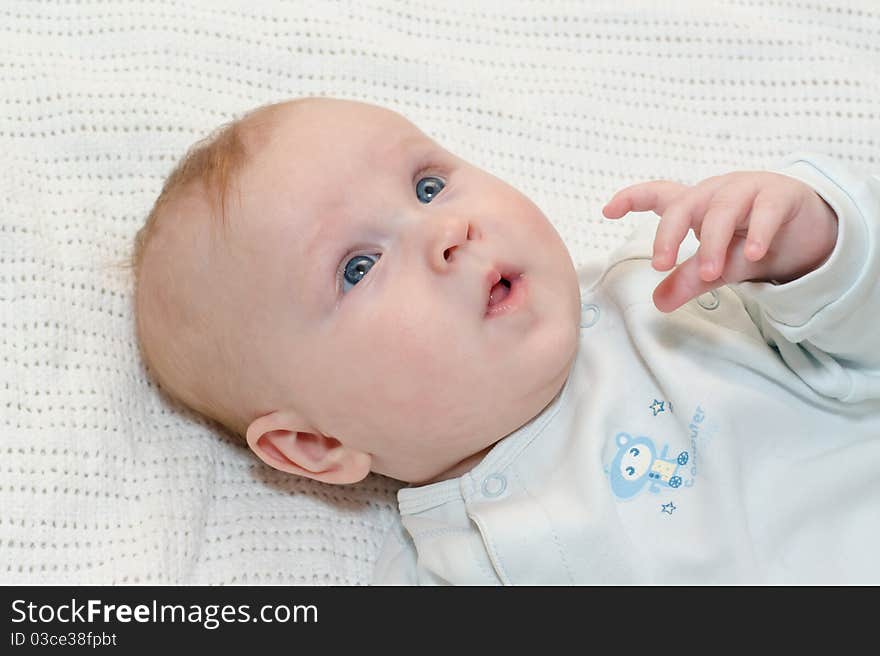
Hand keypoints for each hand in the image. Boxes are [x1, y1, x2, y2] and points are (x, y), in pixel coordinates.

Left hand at [602, 171, 838, 312]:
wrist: (807, 231)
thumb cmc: (751, 241)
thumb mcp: (717, 264)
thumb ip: (690, 279)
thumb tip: (659, 302)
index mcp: (695, 205)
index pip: (658, 195)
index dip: (632, 198)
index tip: (608, 210)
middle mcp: (716, 192)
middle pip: (684, 204)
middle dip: (668, 234)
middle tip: (661, 265)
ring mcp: (749, 190)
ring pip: (722, 210)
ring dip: (713, 242)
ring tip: (710, 273)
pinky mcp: (781, 195)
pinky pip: (767, 209)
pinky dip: (759, 232)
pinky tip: (754, 255)